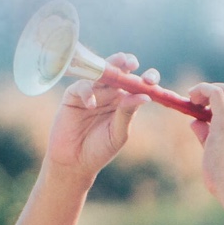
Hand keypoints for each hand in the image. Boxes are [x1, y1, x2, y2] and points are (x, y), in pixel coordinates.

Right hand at [43, 53, 150, 179]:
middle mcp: (110, 93)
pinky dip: (88, 92)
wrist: (73, 162)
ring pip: (101, 72)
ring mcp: (92, 92)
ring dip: (108, 67)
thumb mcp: (117, 134)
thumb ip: (127, 114)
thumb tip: (145, 96)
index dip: (147, 78)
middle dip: (126, 62)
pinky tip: (91, 105)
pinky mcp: (73, 95)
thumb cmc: (99, 150)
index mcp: (125, 101)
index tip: (151, 81)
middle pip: (120, 70)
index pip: (139, 84)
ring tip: (114, 72)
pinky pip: (82, 86)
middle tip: (131, 64)